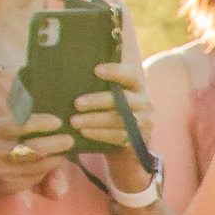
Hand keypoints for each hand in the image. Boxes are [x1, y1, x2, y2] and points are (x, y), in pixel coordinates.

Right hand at [0, 112, 58, 214]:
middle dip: (57, 142)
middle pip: (35, 148)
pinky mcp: (9, 187)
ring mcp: (3, 173)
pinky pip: (35, 178)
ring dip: (56, 157)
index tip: (56, 121)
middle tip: (69, 138)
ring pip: (40, 165)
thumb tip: (35, 121)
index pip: (21, 125)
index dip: (43, 123)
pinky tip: (51, 162)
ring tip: (64, 149)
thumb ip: (5, 126)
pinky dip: (46, 169)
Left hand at [42, 60, 154, 188]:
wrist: (126, 146)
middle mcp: (144, 103)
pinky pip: (118, 136)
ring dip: (94, 120)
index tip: (96, 70)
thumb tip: (70, 68)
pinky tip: (84, 132)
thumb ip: (99, 84)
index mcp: (137, 87)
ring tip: (74, 121)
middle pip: (123, 100)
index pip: (130, 75)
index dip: (115, 72)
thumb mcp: (109, 96)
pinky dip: (99, 134)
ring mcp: (144, 123)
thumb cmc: (110, 114)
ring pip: (118, 120)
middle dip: (98, 101)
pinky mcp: (138, 140)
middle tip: (76, 103)